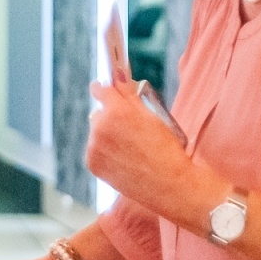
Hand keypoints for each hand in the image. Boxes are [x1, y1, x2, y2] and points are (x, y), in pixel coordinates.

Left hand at [86, 80, 201, 221]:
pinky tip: (124, 158)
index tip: (104, 87)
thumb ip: (129, 94)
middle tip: (130, 127)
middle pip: (99, 112)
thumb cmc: (165, 148)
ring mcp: (93, 147)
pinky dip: (105, 151)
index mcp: (116, 112)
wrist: (168, 184)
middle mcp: (99, 128)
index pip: (100, 90)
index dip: (104, 87)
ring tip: (130, 146)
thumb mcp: (151, 116)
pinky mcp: (92, 164)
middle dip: (110, 115)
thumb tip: (117, 75)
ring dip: (107, 134)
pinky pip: (95, 150)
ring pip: (96, 132)